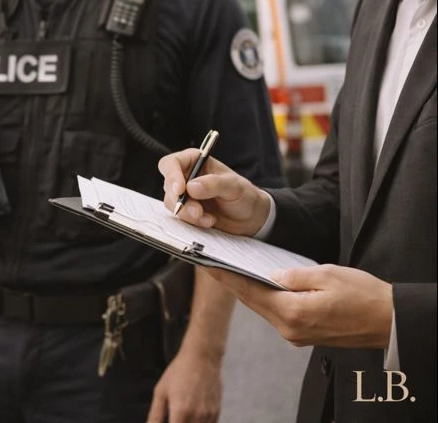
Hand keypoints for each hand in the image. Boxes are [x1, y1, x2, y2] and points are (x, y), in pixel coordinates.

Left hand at [146, 347, 221, 422]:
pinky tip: (191, 416)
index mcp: (181, 411)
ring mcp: (209, 415)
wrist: (202, 357)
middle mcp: (197, 416)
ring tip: (181, 415)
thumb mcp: (161, 392)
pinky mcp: (216, 412)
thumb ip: (155, 415)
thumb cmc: (179, 372)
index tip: (168, 420)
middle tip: (172, 416)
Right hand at [158, 149, 269, 235]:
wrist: (249, 217)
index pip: (172, 163)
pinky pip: (179, 216)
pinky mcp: (186, 210)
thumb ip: (214, 184)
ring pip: (172, 203)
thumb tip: (191, 187)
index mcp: (195, 161)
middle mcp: (186, 176)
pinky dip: (192, 221)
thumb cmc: (244, 195)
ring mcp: (185, 195)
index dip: (172, 175)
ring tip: (208, 218)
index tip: (180, 189)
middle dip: (182, 201)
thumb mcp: (234, 186)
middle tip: (198, 211)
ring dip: (188, 213)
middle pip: (169, 186)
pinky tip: (209, 221)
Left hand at [204, 265, 393, 347]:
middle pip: (252, 302)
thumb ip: (294, 276)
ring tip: (230, 270)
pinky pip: (276, 314)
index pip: (249, 292)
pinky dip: (264, 299)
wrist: (390, 322)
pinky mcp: (303, 335)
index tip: (207, 263)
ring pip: (262, 308)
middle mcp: (289, 329)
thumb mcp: (328, 275)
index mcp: (293, 313)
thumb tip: (270, 274)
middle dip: (231, 282)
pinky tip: (258, 284)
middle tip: (212, 262)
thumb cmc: (364, 296)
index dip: (226, 276)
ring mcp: (296, 335)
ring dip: (247, 290)